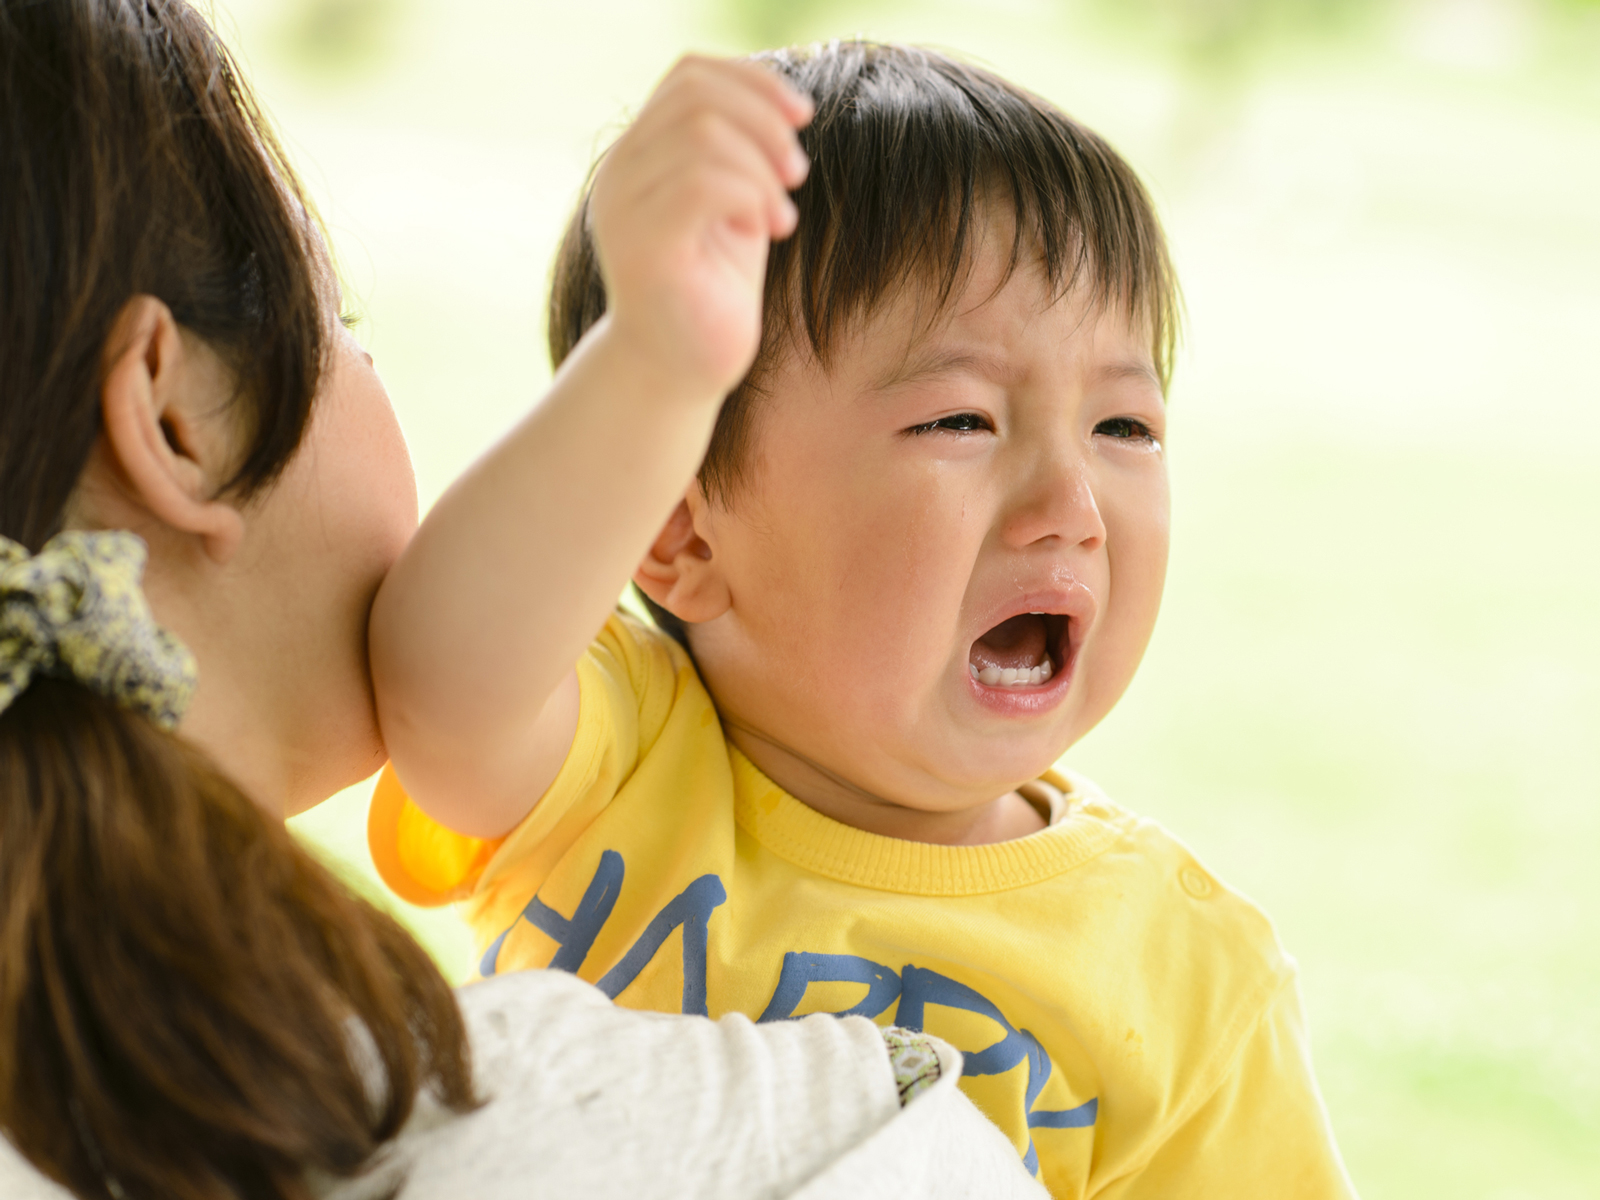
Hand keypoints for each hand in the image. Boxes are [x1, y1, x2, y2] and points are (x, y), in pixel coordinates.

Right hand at [587, 55, 812, 403]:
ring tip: (784, 215)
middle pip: (696, 96)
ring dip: (762, 168)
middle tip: (798, 173)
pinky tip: (772, 232)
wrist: (679, 374)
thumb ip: (735, 154)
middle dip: (765, 122)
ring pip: (702, 136)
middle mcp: (619, 174)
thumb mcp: (730, 207)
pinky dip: (752, 197)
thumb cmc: (711, 292)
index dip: (753, 80)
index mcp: (638, 155)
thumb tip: (778, 103)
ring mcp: (623, 209)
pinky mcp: (643, 248)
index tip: (802, 116)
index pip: (689, 74)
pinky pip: (701, 184)